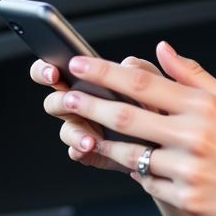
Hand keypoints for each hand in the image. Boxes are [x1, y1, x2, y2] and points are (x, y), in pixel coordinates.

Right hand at [32, 55, 160, 172]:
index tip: (54, 71)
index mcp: (89, 81)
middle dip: (57, 100)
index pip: (59, 69)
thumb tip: (127, 63)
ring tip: (90, 137)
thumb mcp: (155, 82)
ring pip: (66, 129)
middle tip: (70, 101)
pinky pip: (77, 151)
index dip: (47, 68)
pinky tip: (91, 148)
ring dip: (75, 132)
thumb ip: (142, 69)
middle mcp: (81, 104)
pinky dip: (82, 150)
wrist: (167, 140)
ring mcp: (84, 128)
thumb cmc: (158, 105)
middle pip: (54, 100)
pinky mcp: (90, 151)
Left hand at [43, 42, 215, 215]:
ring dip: (101, 143)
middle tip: (64, 97)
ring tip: (79, 134)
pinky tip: (128, 165)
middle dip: (89, 105)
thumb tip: (163, 50)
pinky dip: (134, 172)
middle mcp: (194, 135)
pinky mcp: (185, 198)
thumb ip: (194, 76)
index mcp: (204, 106)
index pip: (144, 83)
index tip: (80, 64)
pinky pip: (146, 183)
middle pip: (127, 116)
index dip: (106, 73)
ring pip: (129, 154)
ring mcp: (188, 169)